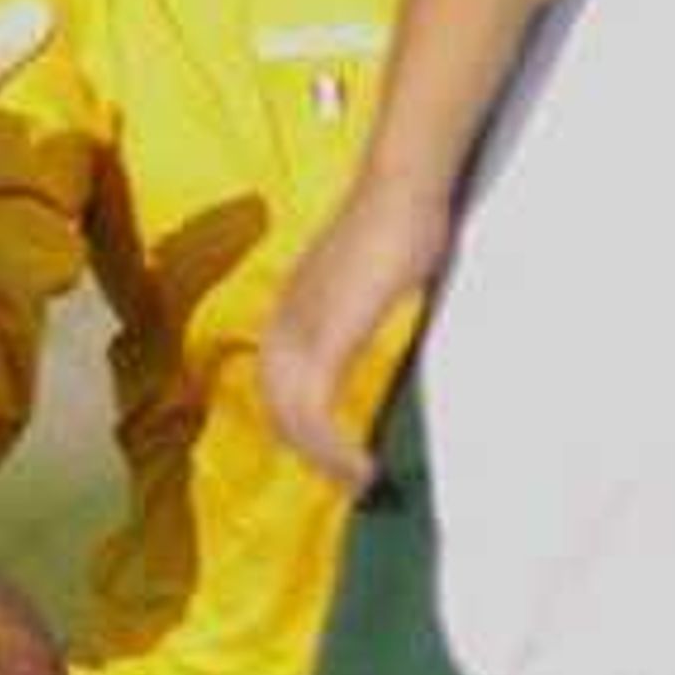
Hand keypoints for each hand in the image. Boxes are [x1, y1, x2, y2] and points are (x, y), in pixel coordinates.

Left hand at [263, 172, 452, 491]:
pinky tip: (366, 470)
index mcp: (290, 307)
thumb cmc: (395, 220)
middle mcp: (283, 323)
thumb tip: (372, 320)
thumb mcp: (368, 272)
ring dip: (325, 461)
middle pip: (276, 406)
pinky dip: (336, 452)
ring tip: (360, 484)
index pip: (275, 380)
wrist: (399, 190)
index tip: (331, 451)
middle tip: (349, 480)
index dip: (298, 421)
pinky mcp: (325, 344)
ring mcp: (299, 334)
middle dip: (309, 450)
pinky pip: (317, 416)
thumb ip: (359, 302)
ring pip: (292, 420)